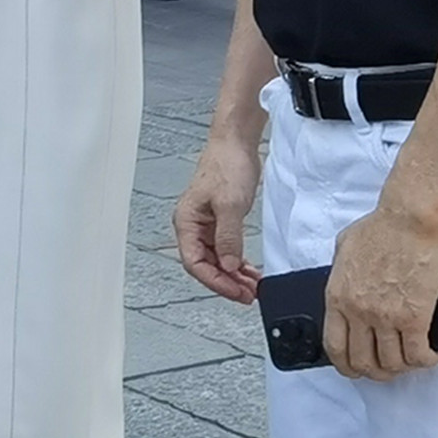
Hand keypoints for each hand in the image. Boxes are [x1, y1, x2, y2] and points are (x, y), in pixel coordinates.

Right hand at [173, 136, 261, 301]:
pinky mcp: (221, 220)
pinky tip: (250, 271)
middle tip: (247, 295)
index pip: (194, 262)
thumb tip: (227, 266)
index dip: (215, 281)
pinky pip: (227, 249)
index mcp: (186, 222)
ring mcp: (207, 224)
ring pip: (217, 259)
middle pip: (205, 265)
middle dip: (226, 282)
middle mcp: (193, 225)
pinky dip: (238, 262)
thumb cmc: (226, 164)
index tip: (235, 292)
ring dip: (233, 275)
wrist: (236, 143)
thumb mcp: (229, 205)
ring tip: (251, 287)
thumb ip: (228, 237)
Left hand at [322, 202, 437, 380]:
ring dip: (403, 368)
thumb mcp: (343, 250)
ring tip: (411, 362)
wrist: (409, 220)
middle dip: (376, 373)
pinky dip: (425, 361)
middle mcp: (359, 312)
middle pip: (363, 362)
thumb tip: (343, 288)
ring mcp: (386, 317)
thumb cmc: (379, 228)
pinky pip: (417, 354)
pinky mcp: (415, 317)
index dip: (345, 365)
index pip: (334, 346)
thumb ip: (338, 274)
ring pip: (392, 363)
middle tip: (387, 370)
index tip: (354, 368)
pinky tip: (431, 356)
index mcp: (337, 297)